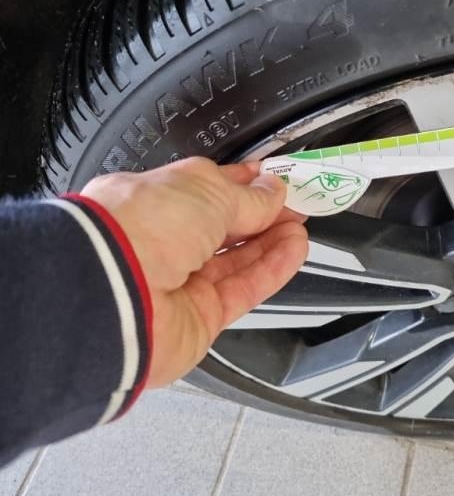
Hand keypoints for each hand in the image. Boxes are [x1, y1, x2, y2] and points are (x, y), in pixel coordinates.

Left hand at [80, 157, 308, 387]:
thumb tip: (272, 191)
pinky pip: (243, 290)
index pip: (206, 189)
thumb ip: (247, 195)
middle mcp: (161, 243)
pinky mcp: (198, 317)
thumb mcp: (205, 191)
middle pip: (223, 227)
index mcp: (151, 200)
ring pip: (236, 260)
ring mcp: (179, 282)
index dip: (244, 183)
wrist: (111, 297)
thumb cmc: (137, 229)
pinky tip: (293, 251)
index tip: (277, 178)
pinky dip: (272, 270)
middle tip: (298, 203)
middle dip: (263, 213)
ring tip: (300, 226)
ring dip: (272, 241)